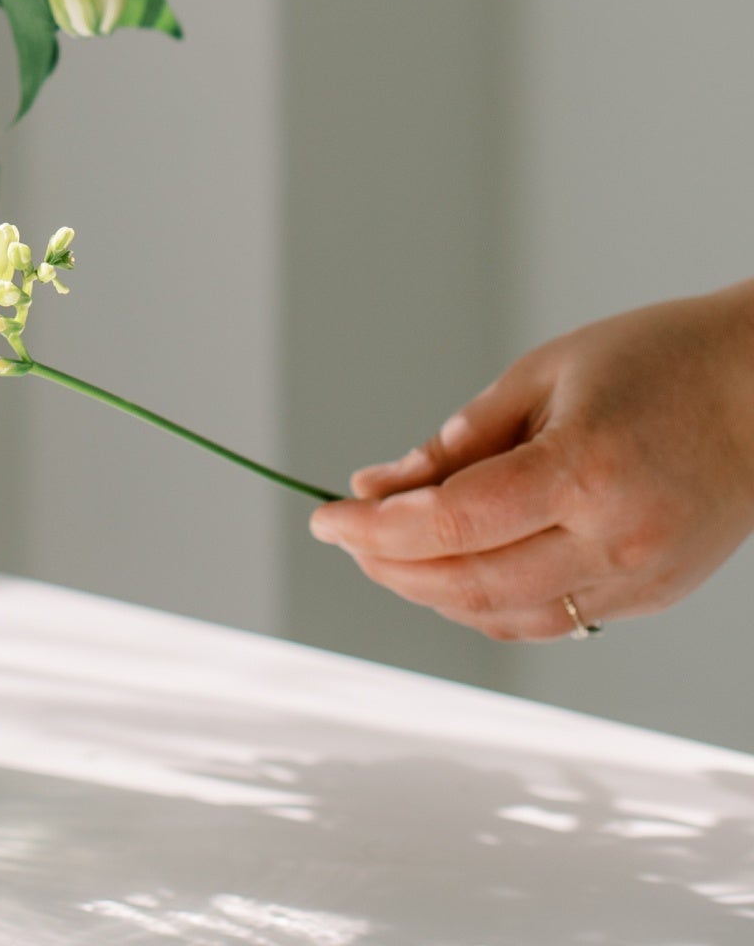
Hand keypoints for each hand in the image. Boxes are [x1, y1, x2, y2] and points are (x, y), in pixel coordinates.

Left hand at [310, 280, 753, 637]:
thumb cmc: (657, 361)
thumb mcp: (541, 376)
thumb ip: (459, 440)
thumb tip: (379, 486)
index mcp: (582, 472)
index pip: (449, 524)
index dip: (372, 529)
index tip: (325, 517)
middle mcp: (614, 540)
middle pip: (469, 583)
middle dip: (388, 566)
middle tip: (345, 535)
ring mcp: (639, 581)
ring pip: (505, 616)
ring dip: (429, 593)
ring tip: (383, 554)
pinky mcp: (653, 598)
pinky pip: (550, 620)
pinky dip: (486, 606)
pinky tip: (449, 575)